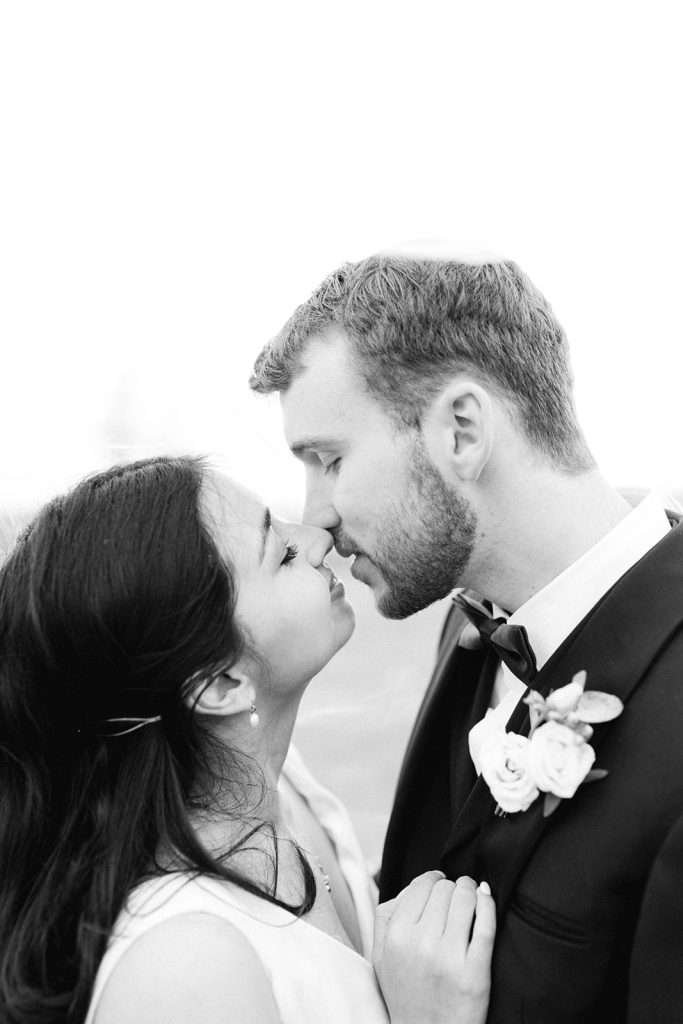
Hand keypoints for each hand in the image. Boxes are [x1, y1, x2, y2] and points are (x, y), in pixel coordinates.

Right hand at [373, 871, 495, 1023]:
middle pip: (445, 890)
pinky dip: (489, 905)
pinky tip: (487, 901)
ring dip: (472, 891)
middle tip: (457, 893)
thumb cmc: (405, 994)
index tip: (440, 884)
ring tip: (473, 896)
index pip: (422, 885)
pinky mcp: (474, 973)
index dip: (434, 880)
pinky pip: (486, 924)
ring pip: (466, 900)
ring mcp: (449, 958)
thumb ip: (387, 916)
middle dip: (453, 887)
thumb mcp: (381, 957)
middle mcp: (420, 944)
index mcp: (396, 936)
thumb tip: (418, 883)